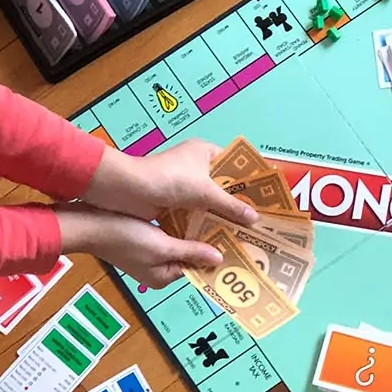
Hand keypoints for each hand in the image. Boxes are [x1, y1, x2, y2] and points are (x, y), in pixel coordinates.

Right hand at [56, 204, 226, 287]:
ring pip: (182, 242)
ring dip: (196, 230)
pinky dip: (181, 224)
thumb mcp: (162, 246)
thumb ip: (190, 252)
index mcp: (163, 277)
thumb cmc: (124, 237)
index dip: (216, 254)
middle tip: (232, 225)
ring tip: (219, 215)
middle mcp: (159, 269)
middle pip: (191, 255)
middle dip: (208, 241)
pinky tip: (195, 210)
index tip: (236, 241)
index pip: (198, 268)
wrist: (88, 223)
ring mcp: (151, 254)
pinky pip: (170, 233)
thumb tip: (218, 260)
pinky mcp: (144, 238)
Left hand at [82, 139, 257, 225]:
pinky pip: (196, 215)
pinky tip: (220, 239)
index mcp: (205, 153)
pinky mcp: (174, 203)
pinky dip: (206, 226)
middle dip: (237, 205)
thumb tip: (254, 219)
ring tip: (243, 235)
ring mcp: (184, 186)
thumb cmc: (166, 178)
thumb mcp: (204, 191)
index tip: (265, 199)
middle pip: (224, 188)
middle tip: (258, 222)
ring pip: (210, 204)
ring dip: (221, 218)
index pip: (235, 166)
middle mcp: (196, 168)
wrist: (126, 190)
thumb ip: (230, 206)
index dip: (249, 182)